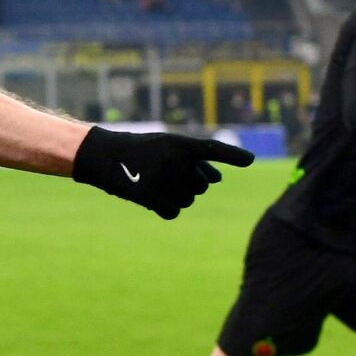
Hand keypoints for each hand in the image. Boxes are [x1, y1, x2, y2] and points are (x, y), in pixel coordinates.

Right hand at [71, 128, 255, 219]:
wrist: (105, 156)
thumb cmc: (142, 149)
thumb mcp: (168, 147)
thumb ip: (195, 160)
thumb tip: (218, 179)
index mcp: (180, 144)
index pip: (212, 149)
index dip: (232, 156)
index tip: (249, 160)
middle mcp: (174, 161)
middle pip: (202, 185)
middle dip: (190, 181)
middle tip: (166, 172)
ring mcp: (163, 180)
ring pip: (188, 199)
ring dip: (177, 194)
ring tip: (155, 181)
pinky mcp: (151, 198)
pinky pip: (173, 211)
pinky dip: (165, 207)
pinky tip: (152, 197)